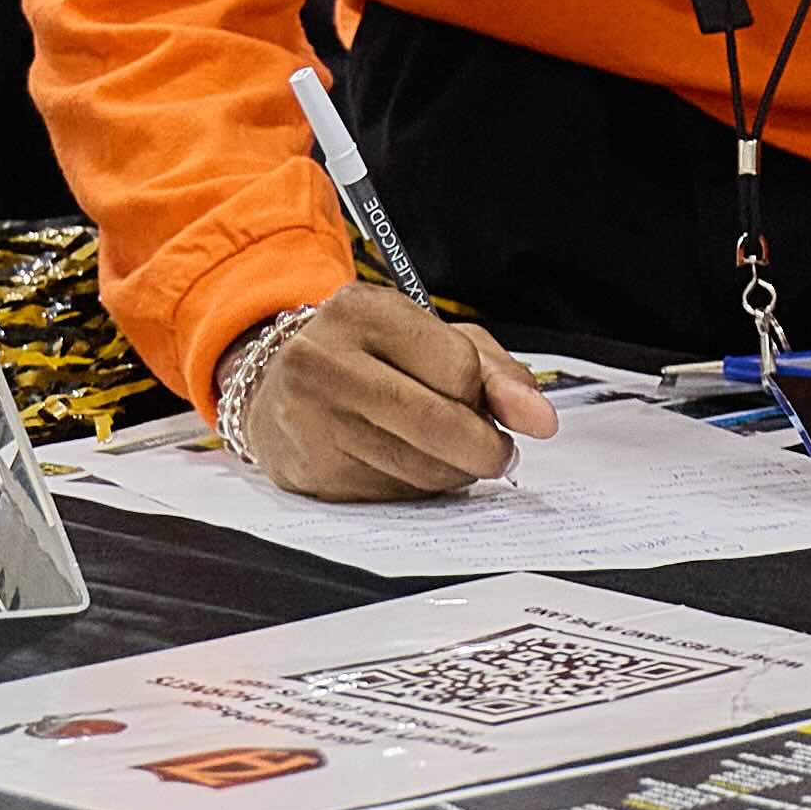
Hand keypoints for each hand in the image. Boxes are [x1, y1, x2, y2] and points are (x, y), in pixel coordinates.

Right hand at [225, 289, 556, 498]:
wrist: (270, 384)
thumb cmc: (364, 355)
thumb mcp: (428, 337)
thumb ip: (495, 372)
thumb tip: (540, 419)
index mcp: (362, 312)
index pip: (458, 367)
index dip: (484, 394)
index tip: (483, 399)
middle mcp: (326, 363)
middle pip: (440, 424)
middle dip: (486, 448)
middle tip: (498, 451)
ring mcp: (311, 421)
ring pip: (421, 469)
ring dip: (456, 471)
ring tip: (451, 452)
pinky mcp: (309, 473)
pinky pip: (393, 497)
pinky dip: (418, 489)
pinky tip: (407, 464)